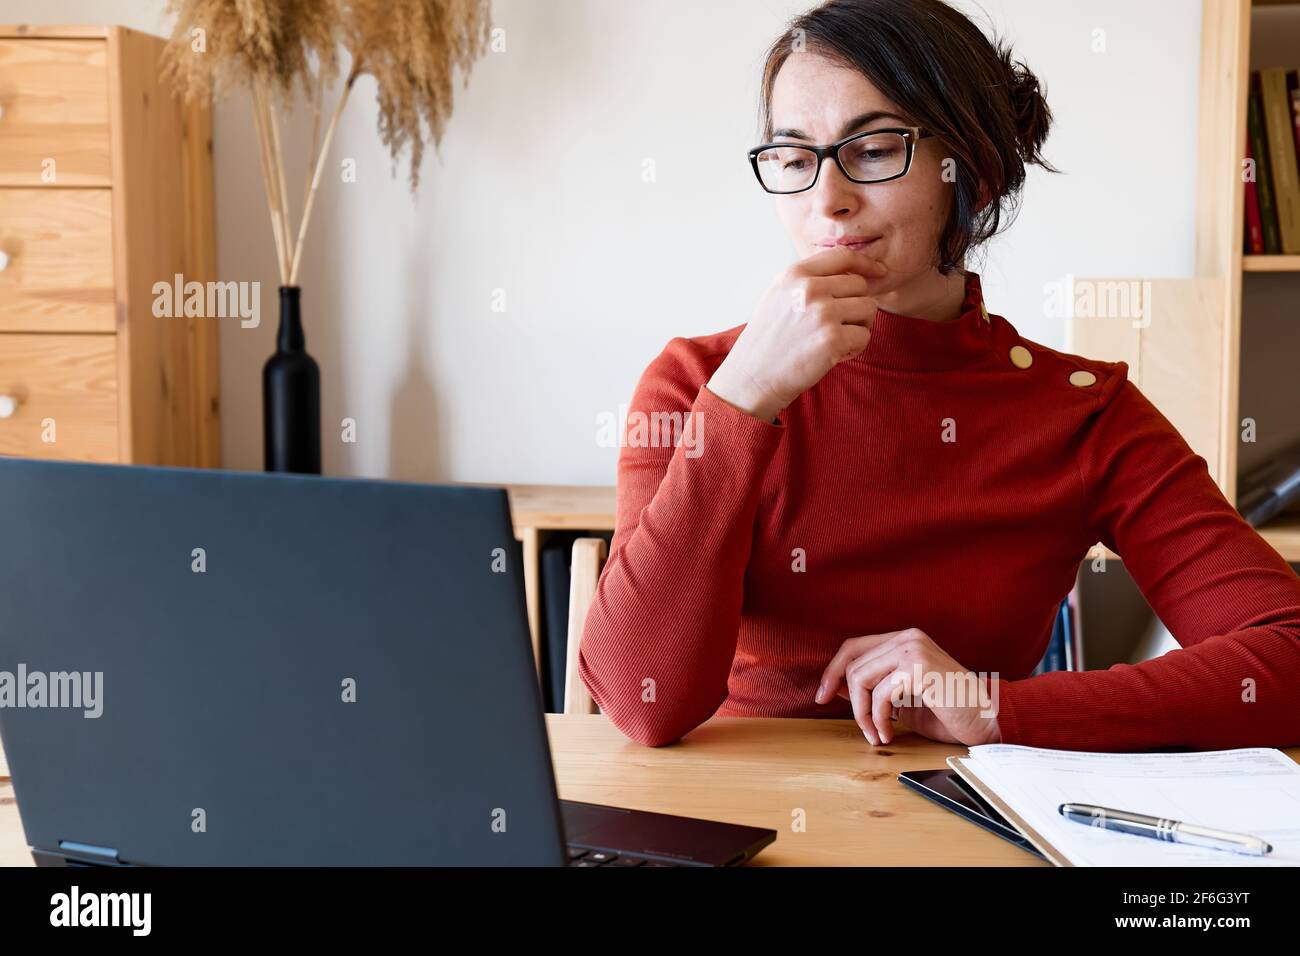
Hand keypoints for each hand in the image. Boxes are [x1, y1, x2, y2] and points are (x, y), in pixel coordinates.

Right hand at [706, 247, 885, 422]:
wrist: (752, 377)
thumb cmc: (768, 340)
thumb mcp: (779, 295)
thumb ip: (809, 279)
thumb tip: (851, 271)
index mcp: (795, 274)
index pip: (843, 256)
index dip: (866, 263)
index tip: (879, 271)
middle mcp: (809, 289)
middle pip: (860, 285)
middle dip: (856, 305)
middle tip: (837, 325)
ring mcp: (822, 314)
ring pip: (869, 309)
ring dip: (858, 326)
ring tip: (834, 339)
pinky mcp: (832, 340)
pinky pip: (865, 336)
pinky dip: (854, 348)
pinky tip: (833, 355)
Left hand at [814, 627, 1001, 746]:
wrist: (985, 722)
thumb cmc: (946, 712)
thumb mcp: (901, 697)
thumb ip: (873, 686)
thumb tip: (832, 688)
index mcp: (904, 639)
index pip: (853, 647)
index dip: (832, 671)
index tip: (821, 697)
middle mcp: (908, 638)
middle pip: (852, 663)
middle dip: (847, 700)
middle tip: (860, 727)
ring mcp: (914, 649)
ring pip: (860, 678)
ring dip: (862, 714)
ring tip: (876, 734)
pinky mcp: (920, 668)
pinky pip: (881, 694)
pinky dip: (878, 719)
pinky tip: (888, 734)